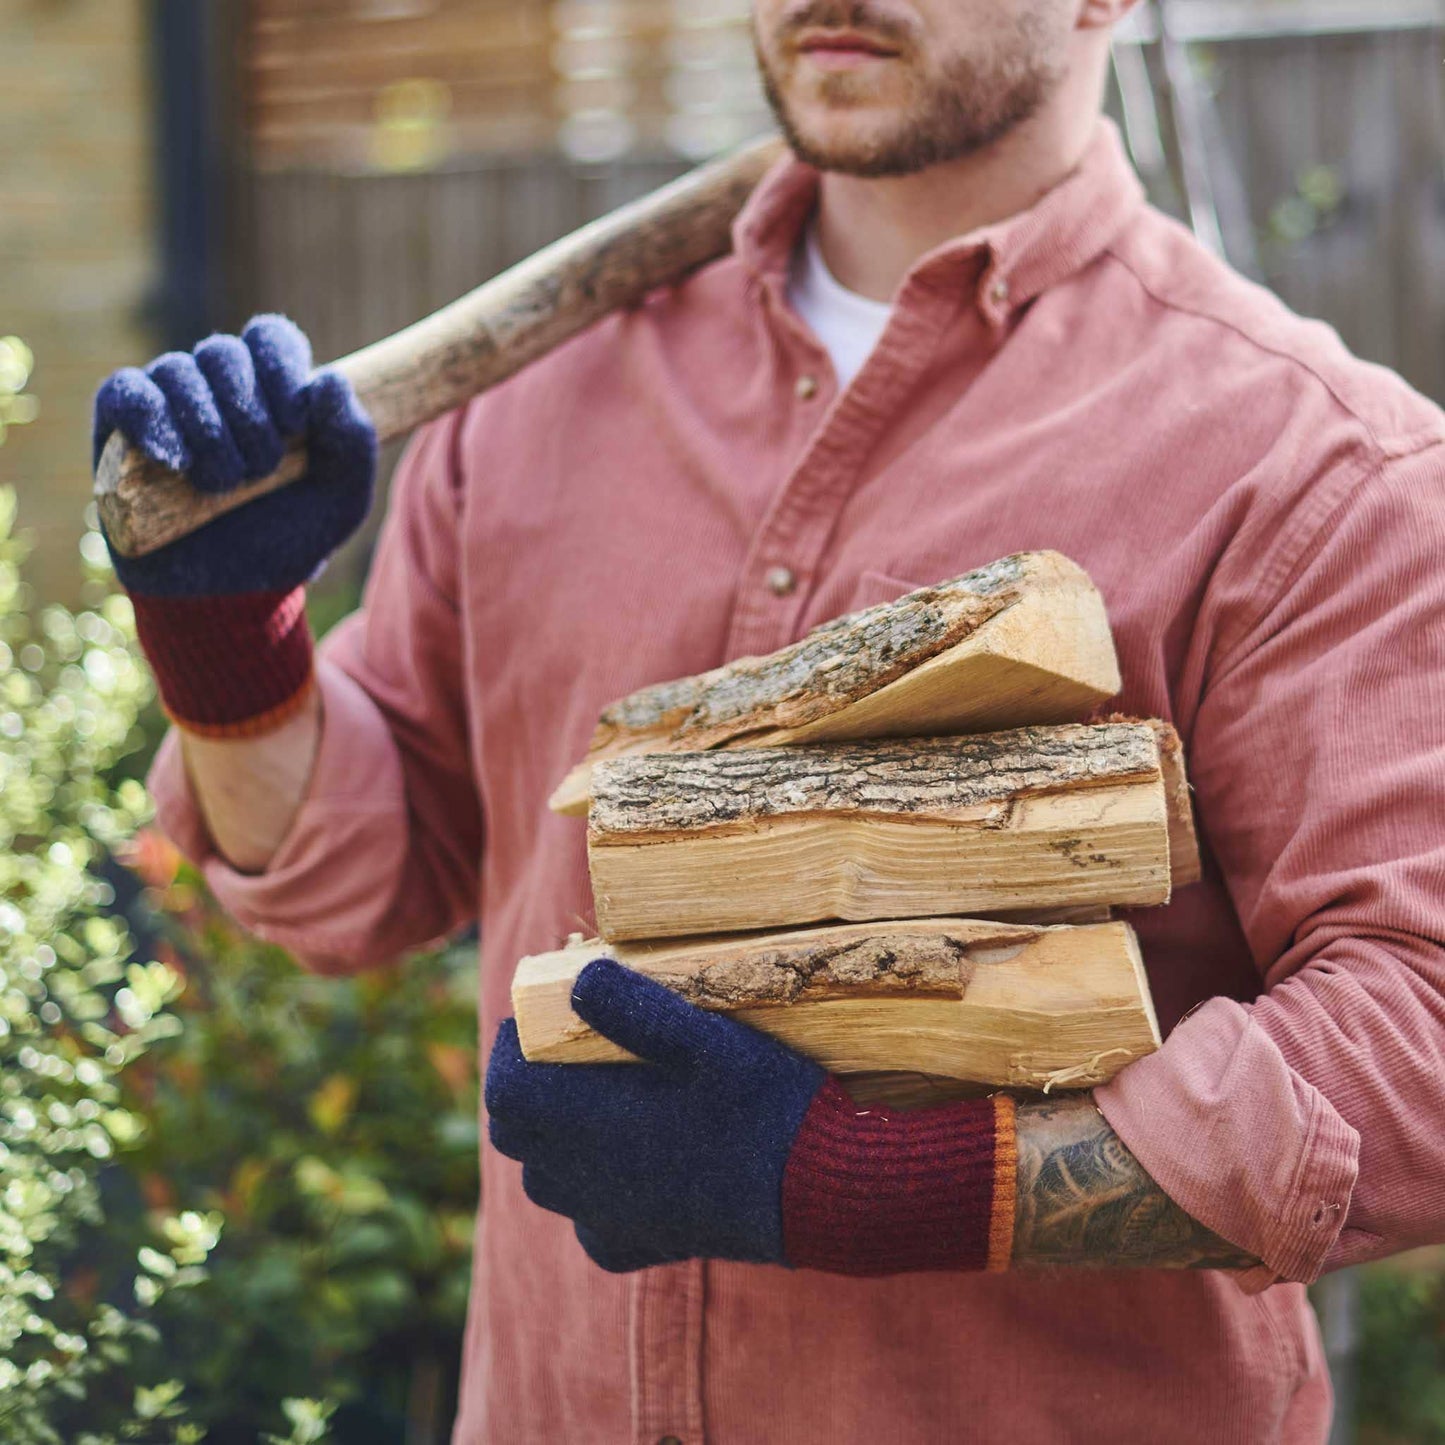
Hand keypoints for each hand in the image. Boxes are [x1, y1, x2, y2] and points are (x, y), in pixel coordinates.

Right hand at [93, 315, 375, 598]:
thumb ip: (353, 443)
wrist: (232, 593)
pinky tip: (174, 459)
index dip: (281, 366)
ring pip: (177, 370)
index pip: (270, 338)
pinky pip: (126, 392)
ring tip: (222, 484)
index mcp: (271, 391)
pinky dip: (151, 417)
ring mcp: (167, 406)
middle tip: (260, 470)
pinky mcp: (120, 431)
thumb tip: (329, 381)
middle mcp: (216, 389)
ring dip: (208, 429)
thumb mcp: (340, 500)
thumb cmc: (286, 540)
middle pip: (223, 352)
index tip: (295, 420)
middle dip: (247, 413)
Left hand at [486, 959, 1015, 1274]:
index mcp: (588, 1126)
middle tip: (565, 1052)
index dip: (508, 1051)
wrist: (823, 1191)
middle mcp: (585, 1181)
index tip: (533, 1020)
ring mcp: (610, 1219)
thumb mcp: (707, 1038)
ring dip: (555, 1139)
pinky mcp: (640, 1245)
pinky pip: (591, 1221)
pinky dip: (595, 1190)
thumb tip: (577, 978)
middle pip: (516, 1136)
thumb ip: (635, 1010)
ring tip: (600, 1098)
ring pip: (546, 1180)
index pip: (504, 1092)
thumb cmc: (766, 1103)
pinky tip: (636, 1162)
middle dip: (527, 1090)